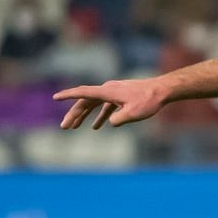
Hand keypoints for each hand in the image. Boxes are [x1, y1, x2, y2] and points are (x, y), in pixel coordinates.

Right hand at [53, 78, 168, 129]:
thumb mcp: (133, 113)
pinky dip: (99, 115)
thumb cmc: (148, 101)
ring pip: (93, 104)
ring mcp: (113, 93)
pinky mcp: (120, 97)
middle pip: (85, 101)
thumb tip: (110, 122)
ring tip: (74, 127)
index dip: (68, 95)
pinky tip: (96, 127)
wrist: (162, 91)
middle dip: (73, 114)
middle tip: (64, 127)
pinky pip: (104, 106)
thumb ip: (119, 118)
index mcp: (107, 91)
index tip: (55, 97)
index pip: (83, 93)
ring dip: (83, 115)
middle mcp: (107, 90)